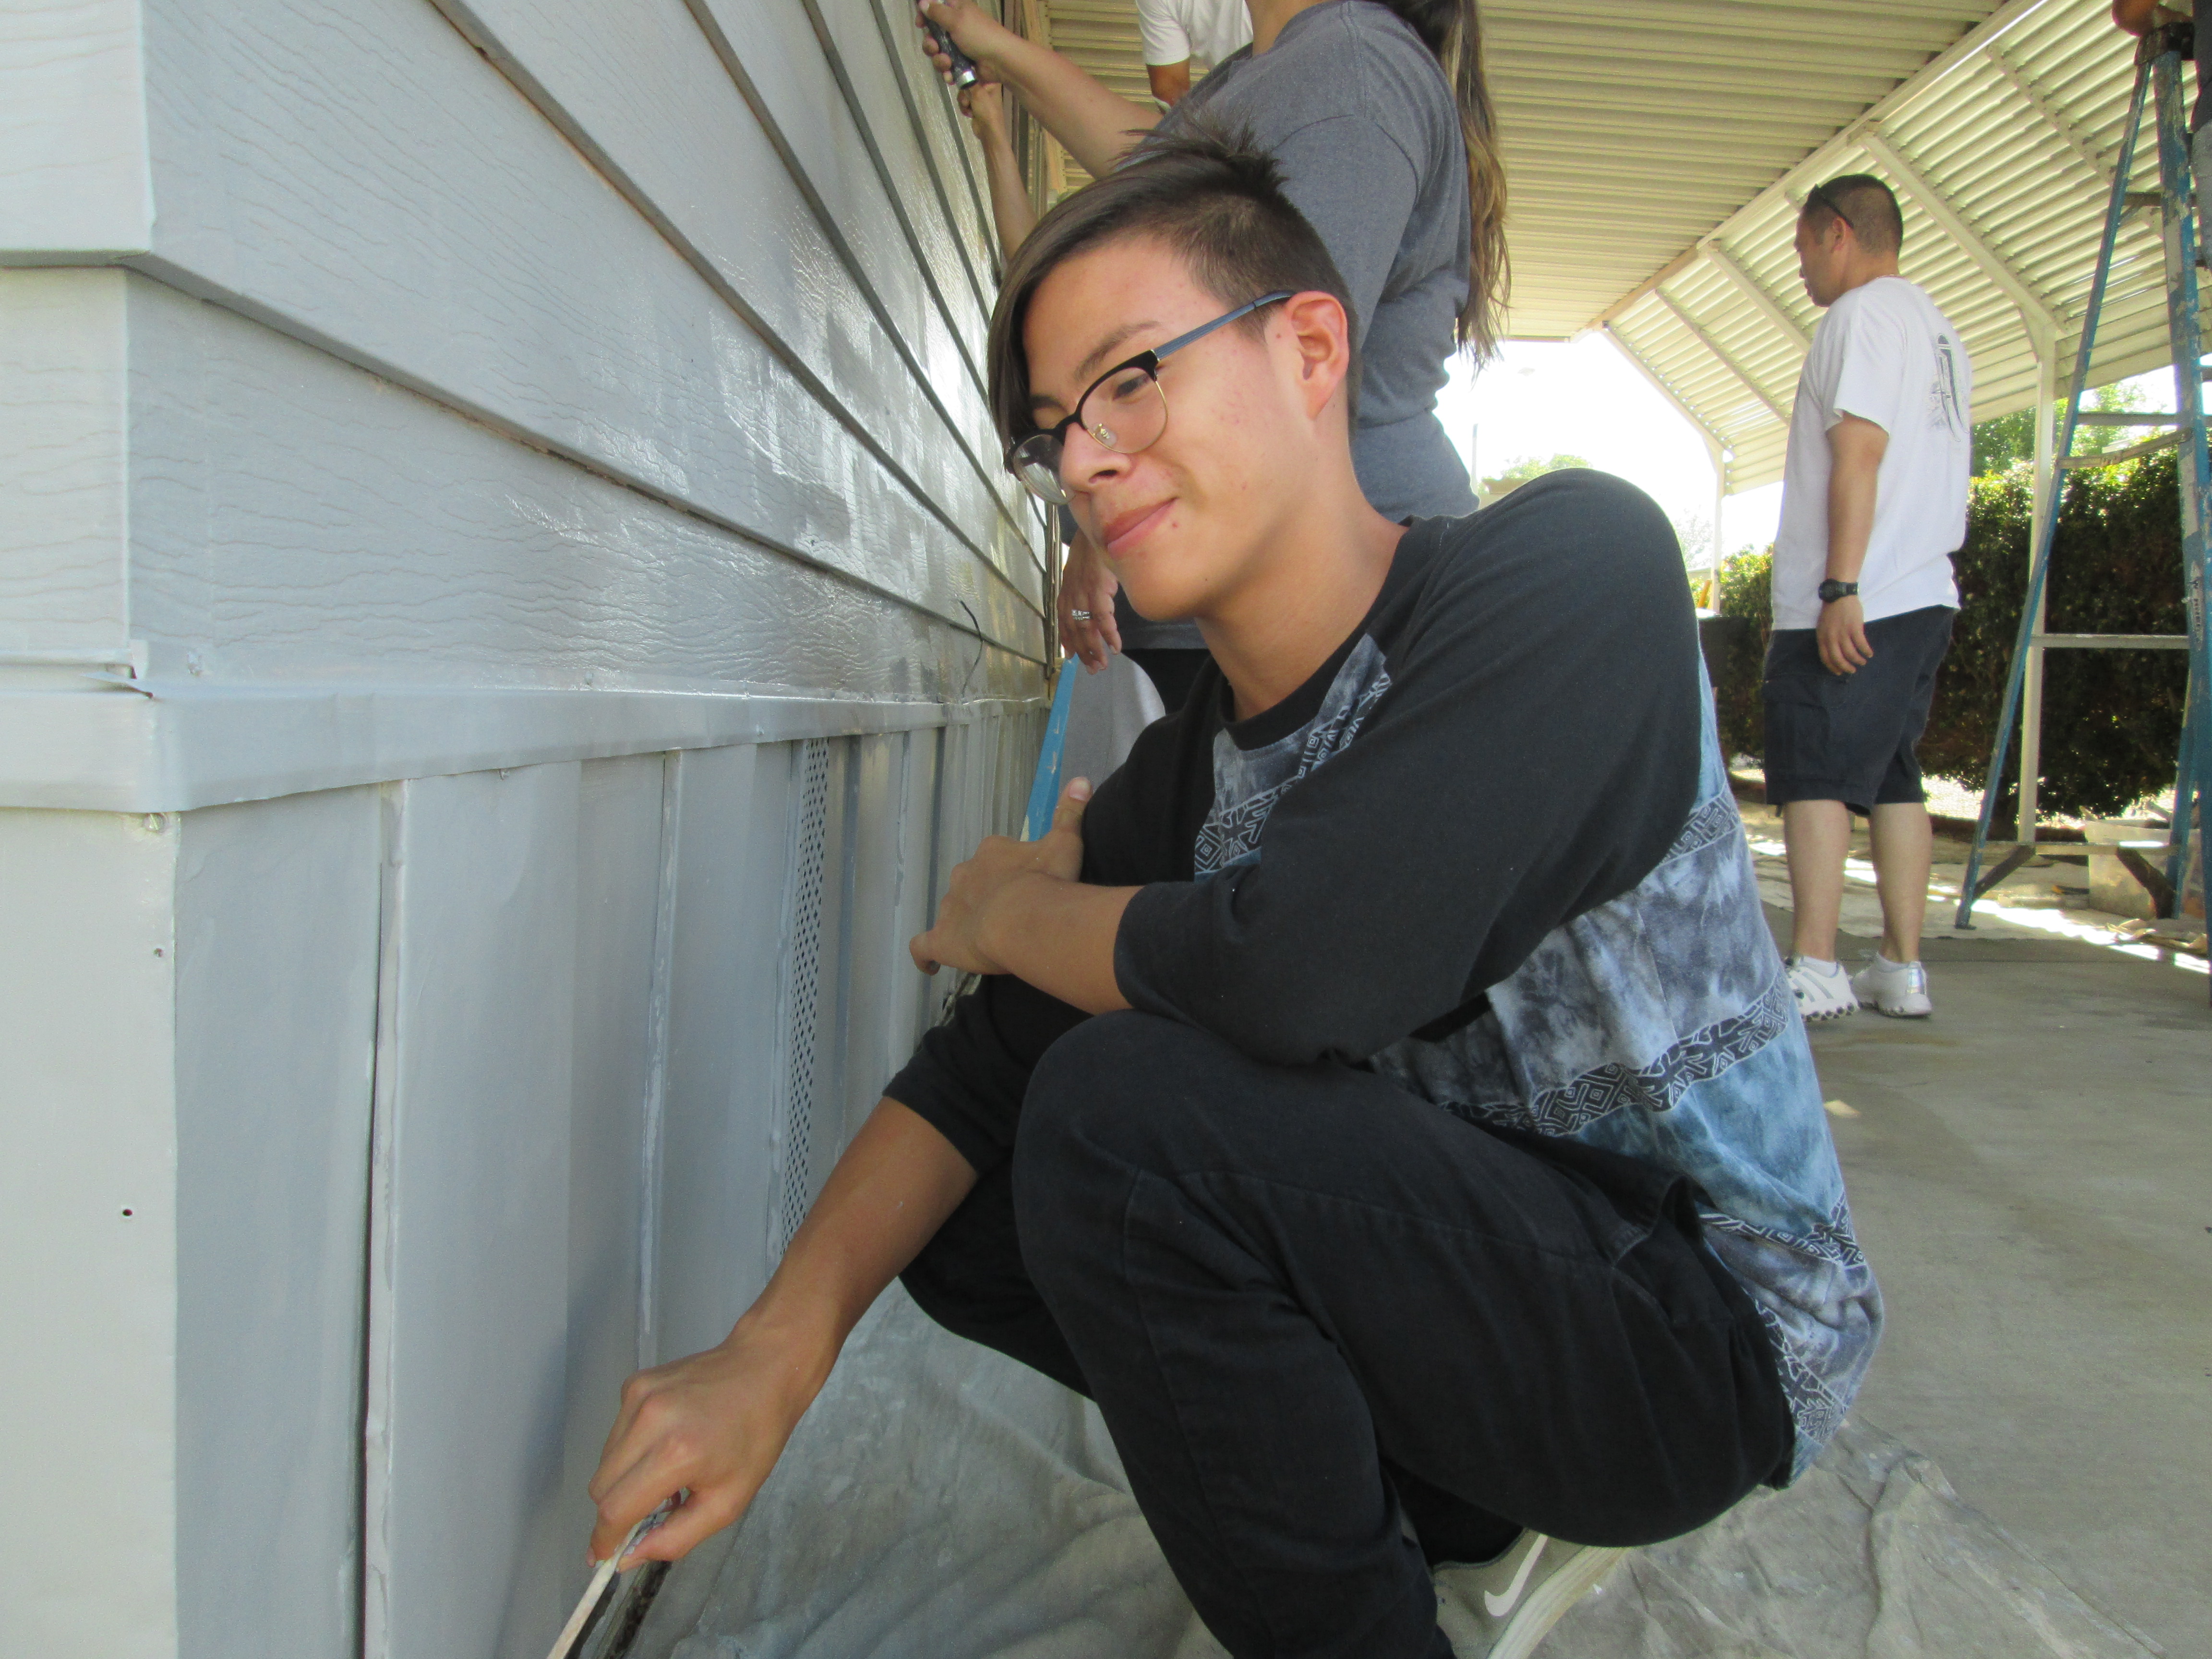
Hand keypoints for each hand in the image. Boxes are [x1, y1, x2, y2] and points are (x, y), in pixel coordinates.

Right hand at [586, 1315, 832, 1568]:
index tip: (605, 1557)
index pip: (615, 1509)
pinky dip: (631, 1451)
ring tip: (666, 1474)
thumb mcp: (728, 1502)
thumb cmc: (755, 1436)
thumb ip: (676, 1538)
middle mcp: (650, 1420)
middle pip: (601, 1487)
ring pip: (604, 1462)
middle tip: (649, 1514)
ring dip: (624, 1480)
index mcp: (677, 1453)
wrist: (764, 1369)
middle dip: (616, 1511)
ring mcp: (639, 1396)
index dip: (605, 1539)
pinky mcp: (635, 1384)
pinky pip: (616, 1434)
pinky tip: (665, 1443)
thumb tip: (628, 1556)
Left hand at [911, 778, 1090, 974]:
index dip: (1011, 874)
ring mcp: (949, 908)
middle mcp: (965, 875)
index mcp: (992, 853)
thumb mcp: (1065, 843)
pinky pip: (923, 947)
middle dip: (985, 896)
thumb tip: (1081, 780)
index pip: (996, 858)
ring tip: (986, 941)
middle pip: (971, 882)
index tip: (1028, 887)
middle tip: (1011, 916)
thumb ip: (1069, 814)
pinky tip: (930, 964)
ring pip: (952, 911)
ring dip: (965, 922)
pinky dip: (925, 955)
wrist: (1025, 918)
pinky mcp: (940, 939)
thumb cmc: (1047, 882)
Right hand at [916, 0, 1005, 80]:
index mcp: (957, 11)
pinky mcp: (962, 63)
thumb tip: (922, 3)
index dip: (926, 16)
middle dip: (931, 44)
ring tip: (948, 64)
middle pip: (933, 35)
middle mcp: (957, 27)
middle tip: (935, 48)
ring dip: (939, 61)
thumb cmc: (979, 35)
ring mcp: (959, 46)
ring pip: (938, 53)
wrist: (1000, 61)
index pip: (935, 9)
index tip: (920, 24)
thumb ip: (937, 12)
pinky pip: (948, 67)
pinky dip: (948, 72)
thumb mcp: (957, 19)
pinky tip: (951, 76)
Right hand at [959, 77, 1008, 144]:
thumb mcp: (977, 92)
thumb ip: (968, 80)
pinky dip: (965, 108)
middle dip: (964, 93)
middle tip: (967, 101)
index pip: (975, 72)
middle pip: (967, 82)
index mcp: (990, 81)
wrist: (988, 131)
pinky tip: (970, 114)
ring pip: (964, 92)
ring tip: (970, 109)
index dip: (966, 75)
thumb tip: (961, 70)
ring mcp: (980, 96)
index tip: (959, 78)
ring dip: (964, 102)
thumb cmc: (987, 110)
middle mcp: (985, 87)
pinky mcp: (975, 105)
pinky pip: (964, 101)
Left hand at [1059, 531, 1121, 670]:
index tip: (1072, 658)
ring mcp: (1083, 594)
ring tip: (1103, 664)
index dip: (1068, 642)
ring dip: (1096, 650)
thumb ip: (1083, 591)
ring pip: (1087, 629)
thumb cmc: (1094, 551)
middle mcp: (1071, 596)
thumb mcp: (1083, 574)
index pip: (1063, 623)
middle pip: (1075, 631)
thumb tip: (1092, 607)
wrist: (1098, 528)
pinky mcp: (1097, 590)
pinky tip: (1116, 647)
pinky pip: (1103, 619)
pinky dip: (1109, 635)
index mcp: (1066, 593)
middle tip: (1093, 669)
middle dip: (1084, 652)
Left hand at [1817, 593, 1872, 674]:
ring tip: (1862, 662)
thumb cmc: (1831, 611)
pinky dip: (1866, 651)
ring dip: (1858, 660)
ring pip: (1851, 654)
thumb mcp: (1823, 627)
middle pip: (1838, 659)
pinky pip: (1861, 644)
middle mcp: (1831, 637)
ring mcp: (1843, 633)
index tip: (1839, 672)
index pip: (1825, 658)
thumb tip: (1833, 652)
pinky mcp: (1854, 628)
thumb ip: (1826, 639)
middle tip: (1852, 670)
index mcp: (1822, 638)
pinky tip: (1869, 653)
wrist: (1839, 595)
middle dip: (1846, 667)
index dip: (1833, 667)